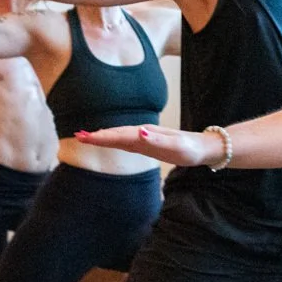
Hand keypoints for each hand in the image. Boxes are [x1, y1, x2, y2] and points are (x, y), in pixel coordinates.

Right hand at [76, 124, 215, 167]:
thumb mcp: (175, 147)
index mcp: (146, 134)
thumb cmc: (190, 149)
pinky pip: (127, 141)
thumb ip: (156, 140)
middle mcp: (143, 134)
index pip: (119, 136)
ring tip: (87, 137)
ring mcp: (145, 138)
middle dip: (98, 136)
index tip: (84, 137)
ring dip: (104, 137)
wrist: (203, 148)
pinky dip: (114, 140)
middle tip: (79, 137)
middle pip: (116, 134)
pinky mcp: (148, 144)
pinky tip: (108, 140)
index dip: (102, 137)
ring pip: (120, 137)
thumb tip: (139, 132)